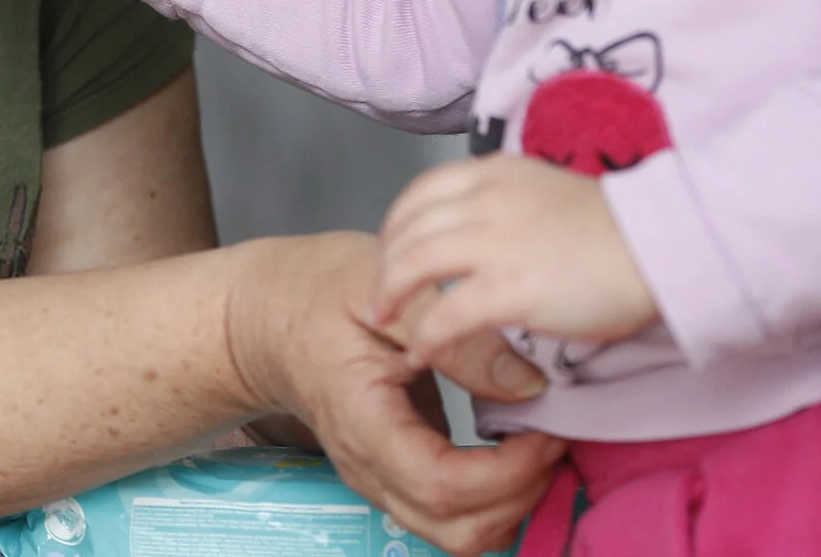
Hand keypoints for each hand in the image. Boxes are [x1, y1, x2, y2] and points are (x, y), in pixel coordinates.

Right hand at [228, 234, 562, 554]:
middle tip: (552, 437)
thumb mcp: (386, 288)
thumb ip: (455, 335)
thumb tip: (527, 384)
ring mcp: (379, 478)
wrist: (268, 314)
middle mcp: (368, 466)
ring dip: (511, 503)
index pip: (442, 484)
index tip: (545, 428)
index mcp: (362, 420)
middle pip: (457, 531)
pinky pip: (451, 513)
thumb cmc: (318, 290)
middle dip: (521, 496)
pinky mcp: (394, 474)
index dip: (508, 471)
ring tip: (537, 443)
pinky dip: (494, 495)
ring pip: (458, 535)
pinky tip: (512, 446)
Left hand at [371, 157, 659, 365]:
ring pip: (414, 263)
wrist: (662, 244)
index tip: (393, 250)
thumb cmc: (620, 229)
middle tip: (382, 293)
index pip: (422, 191)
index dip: (397, 225)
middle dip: (385, 263)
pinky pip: (446, 314)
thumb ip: (512, 205)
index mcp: (497, 173)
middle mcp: (487, 199)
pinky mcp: (510, 288)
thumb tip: (490, 233)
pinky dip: (424, 336)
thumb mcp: (550, 192)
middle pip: (408, 227)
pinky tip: (420, 353)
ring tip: (386, 320)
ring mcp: (496, 242)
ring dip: (391, 295)